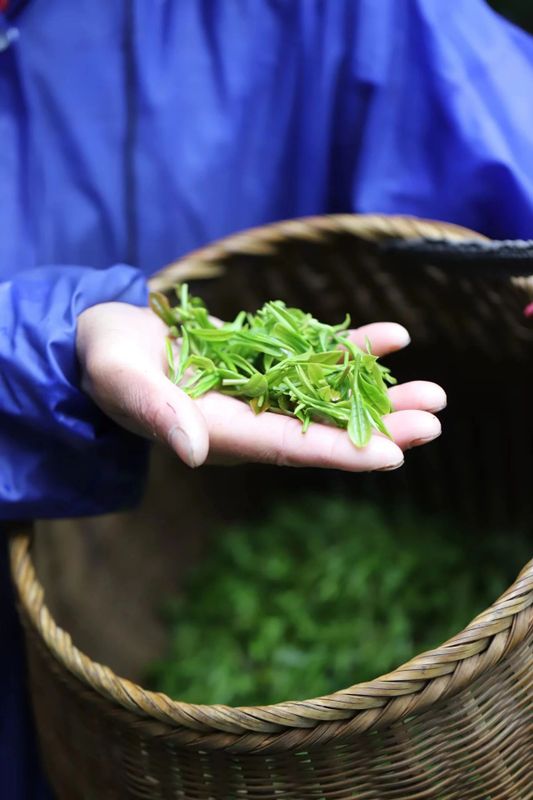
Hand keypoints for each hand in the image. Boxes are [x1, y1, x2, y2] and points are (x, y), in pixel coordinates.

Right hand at [76, 303, 444, 471]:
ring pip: (330, 397)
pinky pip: (316, 359)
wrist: (110, 341)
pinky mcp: (266, 363)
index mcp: (219, 432)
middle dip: (379, 428)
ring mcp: (262, 392)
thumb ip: (155, 411)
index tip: (391, 457)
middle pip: (323, 428)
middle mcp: (250, 419)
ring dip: (381, 395)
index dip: (338, 452)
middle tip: (433, 422)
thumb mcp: (121, 381)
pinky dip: (353, 351)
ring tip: (433, 395)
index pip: (288, 447)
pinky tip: (395, 339)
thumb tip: (194, 450)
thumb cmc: (107, 362)